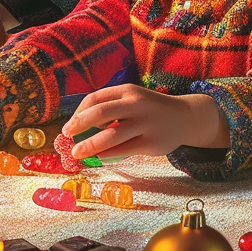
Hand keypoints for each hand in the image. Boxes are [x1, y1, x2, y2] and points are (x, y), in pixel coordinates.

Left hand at [61, 86, 228, 160]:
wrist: (185, 117)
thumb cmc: (150, 109)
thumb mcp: (132, 100)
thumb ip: (110, 108)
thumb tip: (79, 127)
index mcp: (127, 91)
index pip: (95, 99)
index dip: (78, 113)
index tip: (68, 127)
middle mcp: (136, 104)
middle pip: (100, 112)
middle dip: (79, 125)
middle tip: (66, 138)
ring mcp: (145, 123)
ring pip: (111, 135)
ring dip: (90, 145)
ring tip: (77, 154)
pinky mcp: (151, 143)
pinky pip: (123, 150)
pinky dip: (107, 155)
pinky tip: (97, 159)